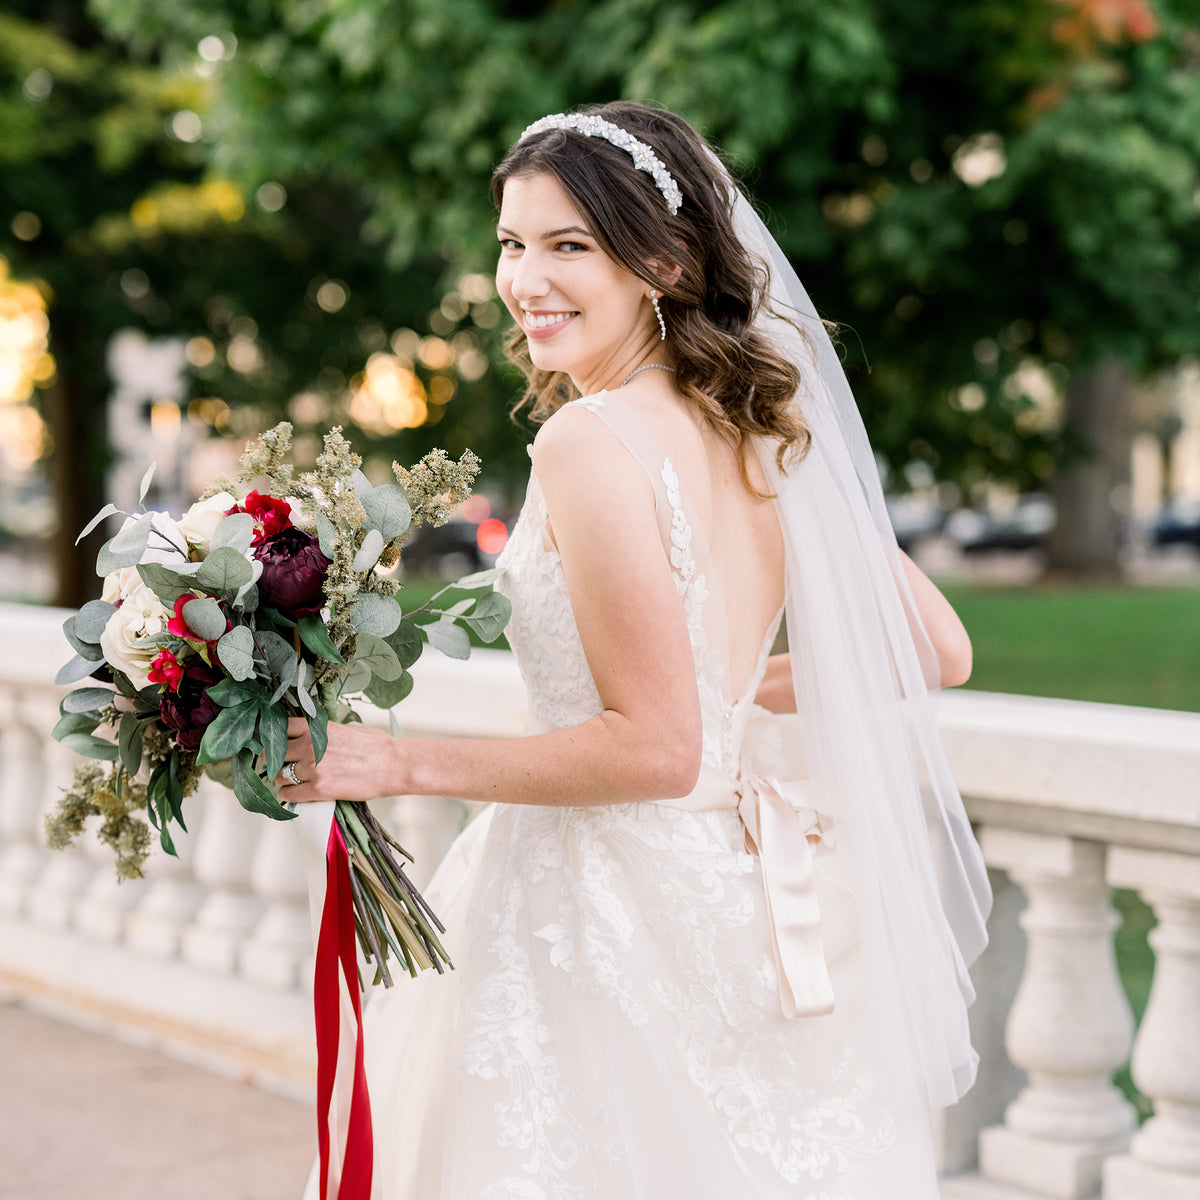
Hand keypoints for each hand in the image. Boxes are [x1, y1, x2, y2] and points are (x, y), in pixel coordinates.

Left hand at [275, 717, 401, 802]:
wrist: (394, 765)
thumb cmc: (377, 746)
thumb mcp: (350, 727)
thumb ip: (328, 732)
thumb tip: (319, 738)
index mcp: (317, 726)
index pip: (281, 729)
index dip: (277, 739)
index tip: (279, 746)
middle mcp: (310, 744)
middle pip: (274, 754)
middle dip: (276, 761)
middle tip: (282, 767)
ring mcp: (313, 767)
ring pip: (279, 775)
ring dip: (282, 779)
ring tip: (290, 782)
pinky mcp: (318, 788)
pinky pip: (289, 793)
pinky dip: (289, 795)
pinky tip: (295, 794)